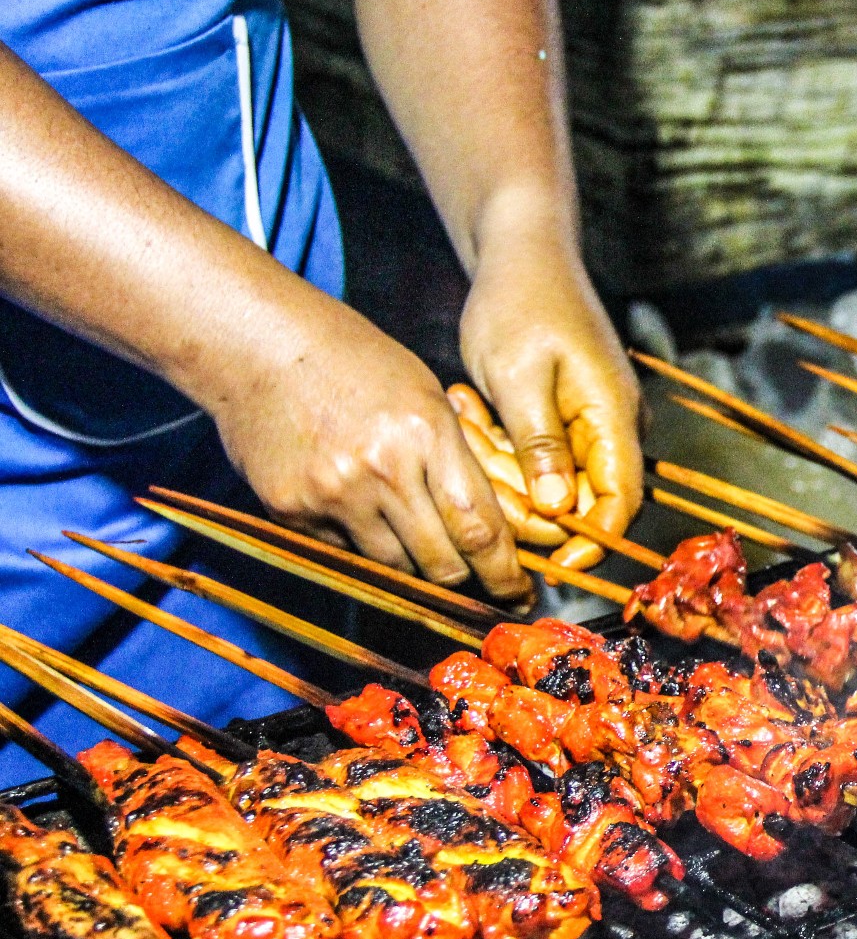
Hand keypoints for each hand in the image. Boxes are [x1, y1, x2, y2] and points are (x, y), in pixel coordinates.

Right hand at [213, 295, 533, 602]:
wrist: (256, 343)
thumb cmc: (352, 360)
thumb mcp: (425, 396)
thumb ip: (456, 460)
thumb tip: (490, 526)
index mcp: (426, 434)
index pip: (480, 529)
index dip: (506, 575)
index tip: (519, 594)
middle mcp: (381, 471)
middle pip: (441, 565)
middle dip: (469, 585)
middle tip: (483, 589)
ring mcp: (332, 495)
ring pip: (394, 570)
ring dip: (416, 573)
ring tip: (425, 556)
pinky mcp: (292, 511)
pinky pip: (344, 555)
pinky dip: (364, 551)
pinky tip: (364, 523)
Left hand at [458, 209, 642, 570]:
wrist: (525, 250)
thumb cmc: (521, 302)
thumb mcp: (518, 375)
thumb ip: (540, 445)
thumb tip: (560, 508)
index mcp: (613, 415)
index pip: (620, 501)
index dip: (591, 539)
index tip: (549, 560)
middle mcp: (614, 425)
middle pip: (585, 498)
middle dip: (527, 497)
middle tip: (479, 453)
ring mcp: (595, 421)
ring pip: (556, 480)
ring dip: (508, 467)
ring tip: (471, 414)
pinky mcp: (570, 416)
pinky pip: (542, 456)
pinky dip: (505, 448)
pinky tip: (476, 409)